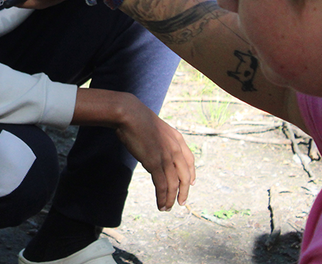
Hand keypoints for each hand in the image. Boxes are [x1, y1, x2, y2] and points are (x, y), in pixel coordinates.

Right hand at [113, 94, 194, 211]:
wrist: (129, 114)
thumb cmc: (137, 118)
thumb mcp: (156, 127)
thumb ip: (160, 139)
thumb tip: (154, 149)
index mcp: (177, 139)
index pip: (190, 161)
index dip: (191, 174)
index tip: (191, 184)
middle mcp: (175, 149)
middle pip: (185, 176)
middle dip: (184, 192)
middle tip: (181, 202)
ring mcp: (166, 157)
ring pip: (174, 184)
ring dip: (171, 198)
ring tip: (167, 208)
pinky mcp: (154, 163)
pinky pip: (162, 185)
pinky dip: (163, 197)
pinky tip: (160, 204)